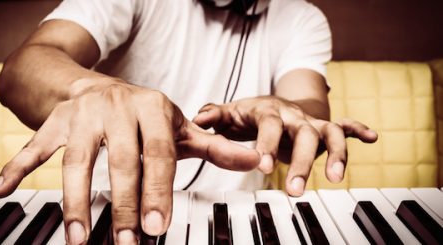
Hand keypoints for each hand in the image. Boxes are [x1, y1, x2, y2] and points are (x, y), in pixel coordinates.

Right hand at [0, 79, 259, 243]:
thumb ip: (216, 148)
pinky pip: (34, 145)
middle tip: (124, 243)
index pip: (160, 154)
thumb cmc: (146, 116)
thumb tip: (256, 163)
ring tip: (77, 237)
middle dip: (122, 205)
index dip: (158, 191)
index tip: (155, 228)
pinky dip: (18, 167)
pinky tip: (2, 189)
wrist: (100, 87)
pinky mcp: (55, 121)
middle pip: (121, 162)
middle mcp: (118, 107)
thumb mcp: (181, 128)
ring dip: (74, 200)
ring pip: (77, 160)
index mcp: (154, 109)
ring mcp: (83, 114)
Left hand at [192, 96, 377, 195]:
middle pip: (304, 134)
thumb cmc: (251, 113)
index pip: (270, 126)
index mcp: (269, 111)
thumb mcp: (231, 113)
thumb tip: (197, 119)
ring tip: (337, 179)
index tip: (263, 167)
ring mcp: (312, 121)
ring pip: (330, 134)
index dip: (267, 144)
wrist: (275, 101)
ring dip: (336, 154)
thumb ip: (215, 116)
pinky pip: (345, 126)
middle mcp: (294, 116)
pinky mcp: (326, 127)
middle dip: (302, 162)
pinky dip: (359, 130)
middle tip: (294, 190)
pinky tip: (372, 137)